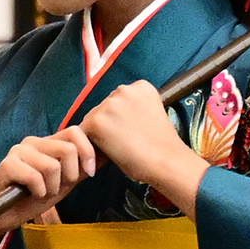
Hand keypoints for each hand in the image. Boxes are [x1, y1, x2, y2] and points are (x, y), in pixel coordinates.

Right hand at [0, 130, 97, 236]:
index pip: (76, 131)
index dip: (87, 152)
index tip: (87, 173)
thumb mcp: (65, 183)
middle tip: (57, 187)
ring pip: (52, 166)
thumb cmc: (34, 198)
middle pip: (67, 149)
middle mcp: (34, 141)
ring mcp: (19, 151)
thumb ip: (82, 168)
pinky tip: (30, 194)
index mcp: (48, 142)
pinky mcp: (7, 164)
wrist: (4, 216)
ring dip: (51, 188)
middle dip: (69, 175)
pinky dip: (38, 192)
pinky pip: (35, 177)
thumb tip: (107, 155)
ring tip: (41, 192)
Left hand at [81, 82, 210, 212]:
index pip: (120, 100)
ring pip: (93, 120)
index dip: (122, 119)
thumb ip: (133, 110)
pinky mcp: (96, 121)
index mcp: (141, 86)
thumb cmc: (162, 146)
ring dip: (99, 134)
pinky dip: (89, 148)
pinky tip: (104, 158)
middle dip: (109, 124)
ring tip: (116, 151)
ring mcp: (108, 104)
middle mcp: (124, 89)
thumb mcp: (152, 115)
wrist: (166, 162)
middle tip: (123, 144)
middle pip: (104, 107)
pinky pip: (83, 134)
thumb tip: (112, 120)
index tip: (133, 133)